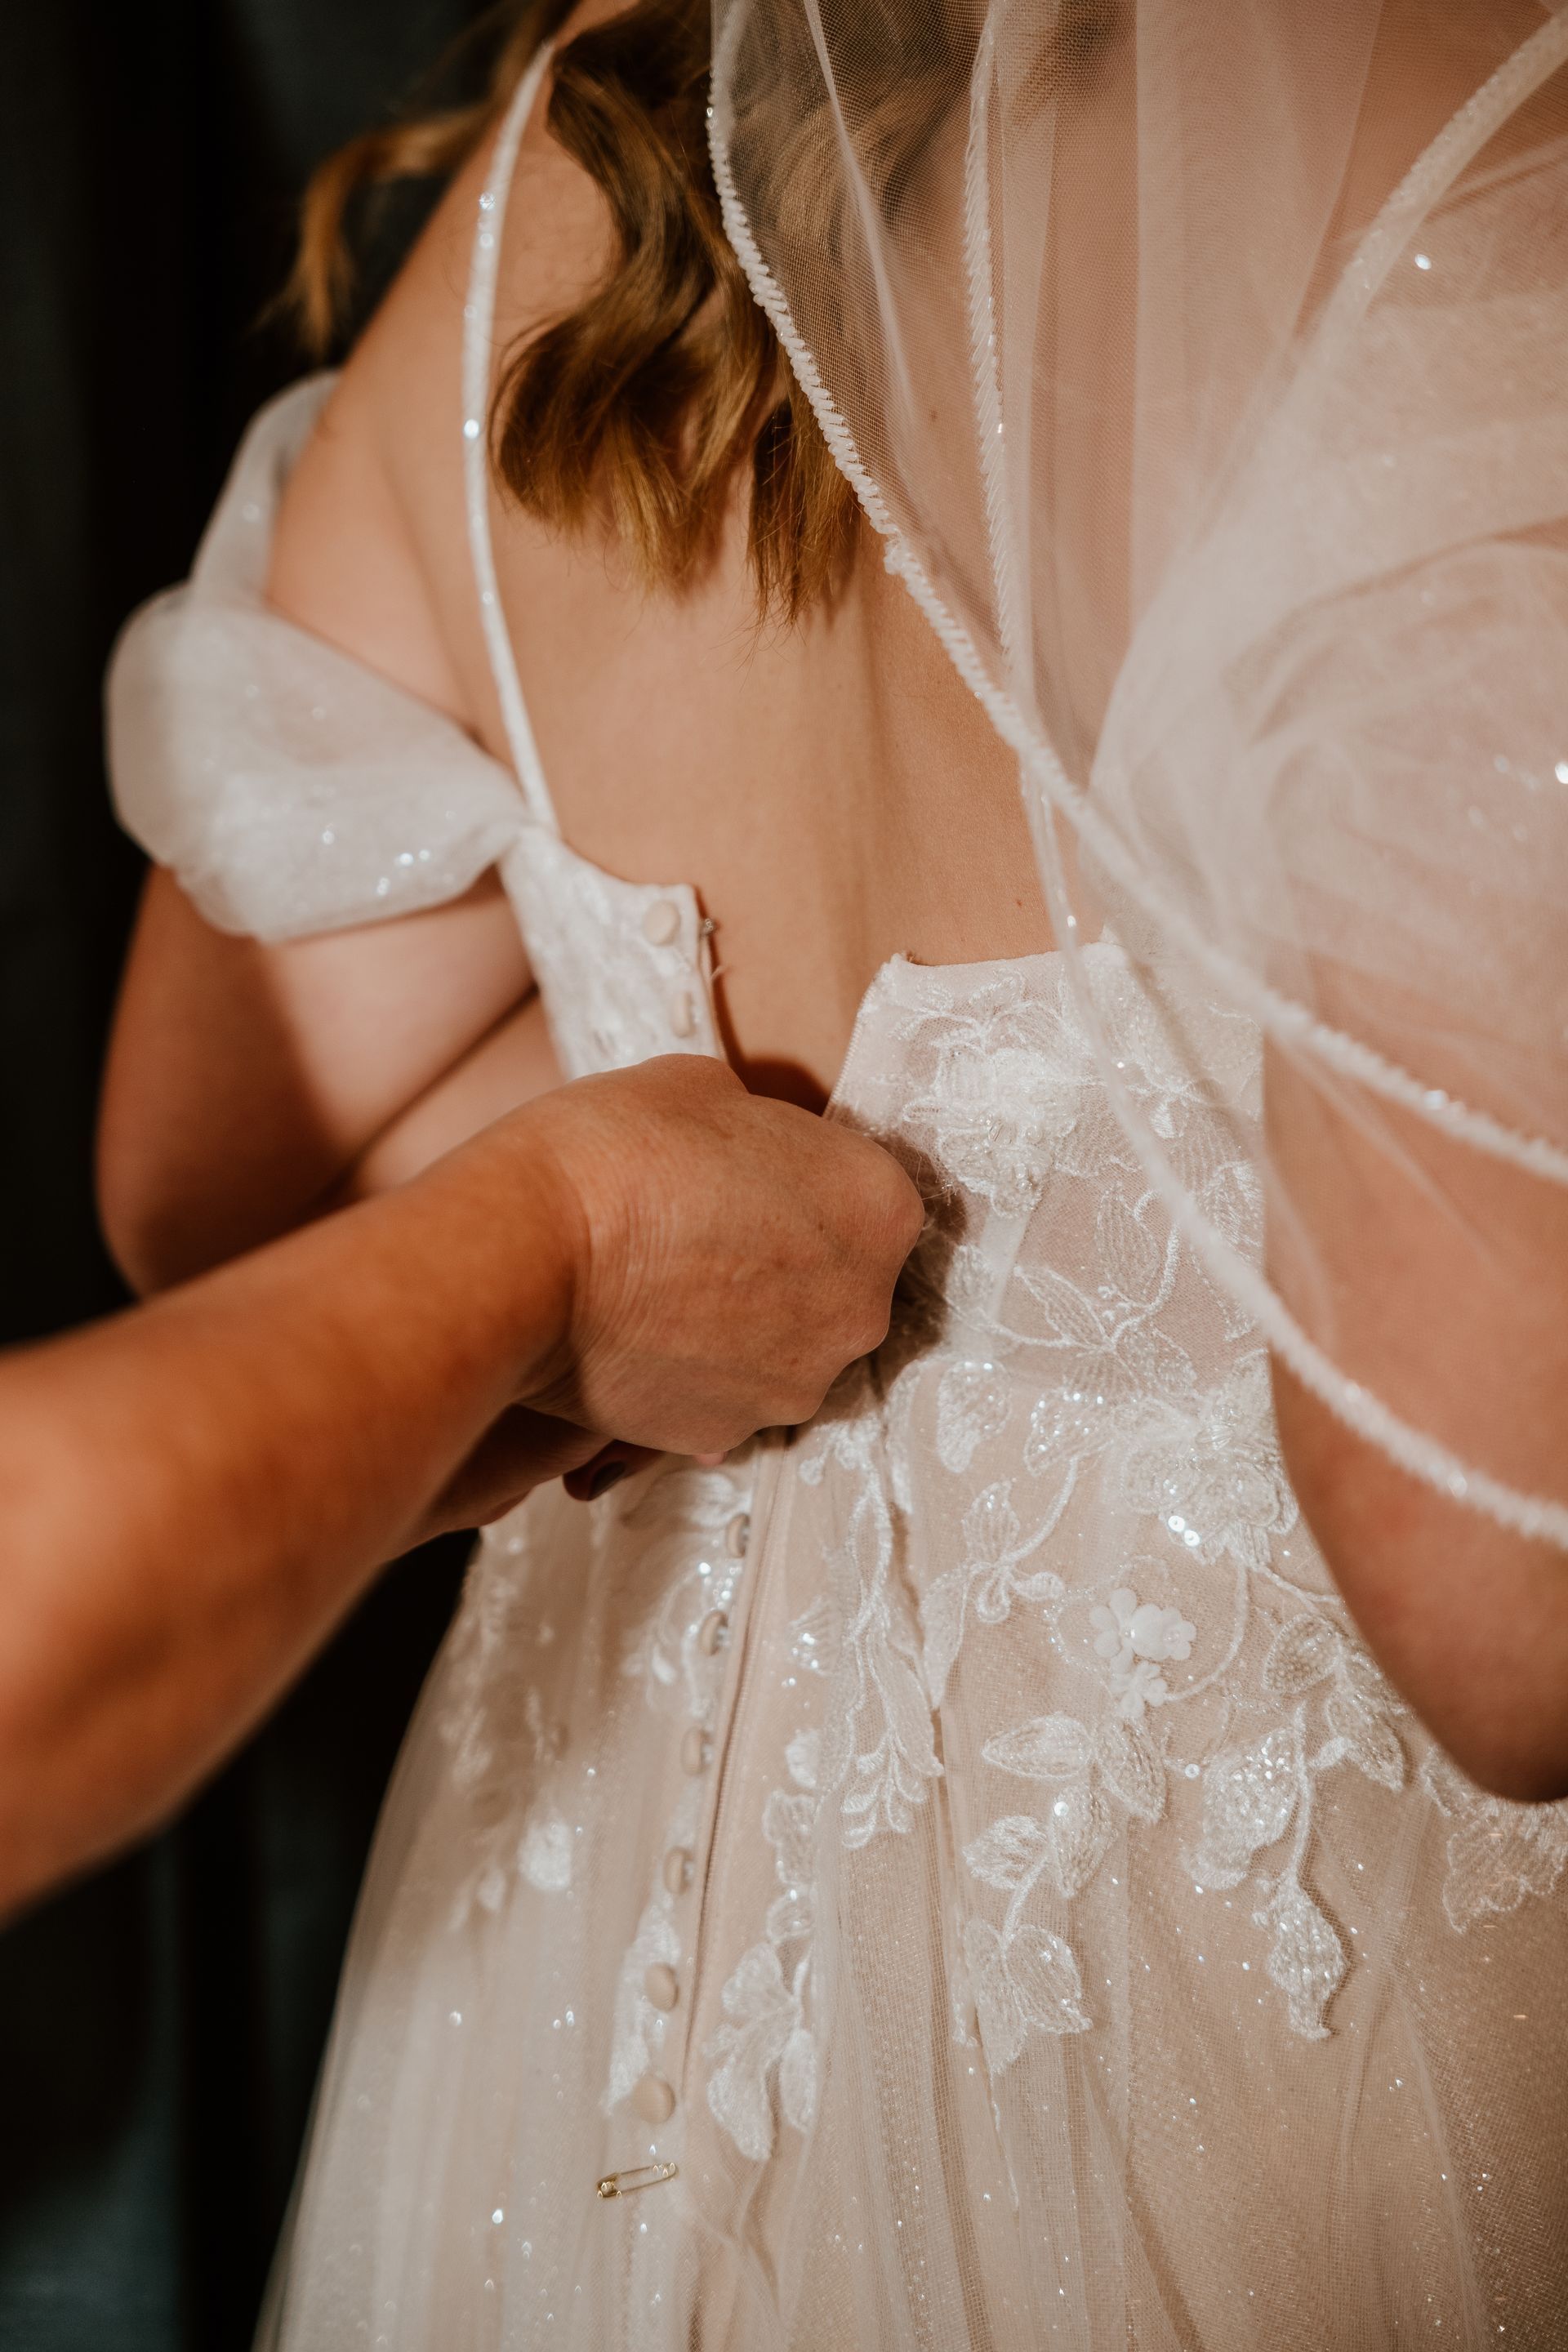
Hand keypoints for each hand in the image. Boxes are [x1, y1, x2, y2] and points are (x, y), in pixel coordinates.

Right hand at [515, 1056, 923, 1455]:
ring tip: (664, 1286)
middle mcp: (860, 1310)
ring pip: (785, 1348)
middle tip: (707, 1232)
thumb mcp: (710, 1089)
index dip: (808, 1183)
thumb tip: (753, 1162)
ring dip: (743, 1323)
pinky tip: (641, 1332)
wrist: (526, 1253)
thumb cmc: (619, 1150)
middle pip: (838, 1282)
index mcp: (879, 1209)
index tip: (756, 1179)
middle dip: (788, 1262)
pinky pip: (726, 1394)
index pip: (868, 1197)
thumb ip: (763, 1133)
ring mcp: (796, 1383)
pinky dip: (694, 1370)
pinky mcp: (727, 1432)